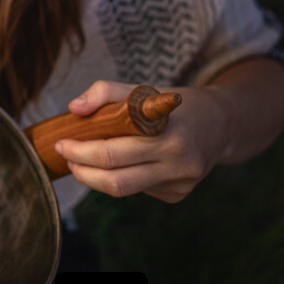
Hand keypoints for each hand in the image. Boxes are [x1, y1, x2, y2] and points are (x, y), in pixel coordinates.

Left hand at [55, 79, 229, 202]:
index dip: (81, 150)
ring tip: (80, 162)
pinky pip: (138, 190)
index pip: (113, 152)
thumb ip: (106, 92)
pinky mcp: (178, 195)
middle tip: (65, 154)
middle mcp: (178, 163)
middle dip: (82, 168)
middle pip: (115, 179)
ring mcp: (179, 183)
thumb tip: (74, 108)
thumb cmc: (174, 103)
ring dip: (94, 178)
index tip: (62, 141)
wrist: (221, 124)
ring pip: (124, 190)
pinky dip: (120, 177)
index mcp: (168, 133)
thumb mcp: (144, 89)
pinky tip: (120, 164)